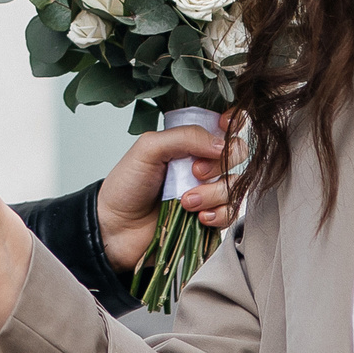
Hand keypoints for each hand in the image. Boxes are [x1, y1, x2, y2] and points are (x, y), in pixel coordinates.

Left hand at [96, 122, 231, 272]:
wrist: (116, 228)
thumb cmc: (126, 186)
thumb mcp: (148, 149)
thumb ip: (184, 137)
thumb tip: (220, 144)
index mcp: (188, 142)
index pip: (224, 125)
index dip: (232, 123)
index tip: (224, 127)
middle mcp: (202, 164)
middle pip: (237, 154)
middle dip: (219, 164)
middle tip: (194, 173)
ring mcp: (208, 191)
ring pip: (234, 185)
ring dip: (212, 194)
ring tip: (186, 202)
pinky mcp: (211, 216)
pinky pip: (232, 212)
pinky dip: (218, 214)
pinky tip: (198, 217)